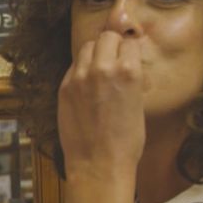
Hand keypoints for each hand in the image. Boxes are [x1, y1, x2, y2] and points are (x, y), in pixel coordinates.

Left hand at [57, 31, 145, 178]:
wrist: (99, 164)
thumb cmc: (125, 141)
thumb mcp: (139, 104)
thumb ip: (130, 78)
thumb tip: (125, 63)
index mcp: (128, 71)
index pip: (128, 42)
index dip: (128, 50)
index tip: (127, 56)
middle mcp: (102, 69)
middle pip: (106, 38)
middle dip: (112, 45)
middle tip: (113, 59)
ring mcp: (80, 77)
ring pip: (86, 47)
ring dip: (94, 54)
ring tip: (98, 70)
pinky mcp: (64, 87)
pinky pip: (73, 66)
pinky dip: (80, 70)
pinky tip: (86, 84)